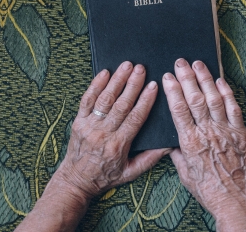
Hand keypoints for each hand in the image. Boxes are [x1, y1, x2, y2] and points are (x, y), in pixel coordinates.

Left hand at [57, 61, 170, 199]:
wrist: (76, 180)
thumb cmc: (105, 176)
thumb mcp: (131, 172)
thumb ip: (150, 158)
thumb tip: (169, 145)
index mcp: (118, 145)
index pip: (135, 118)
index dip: (145, 100)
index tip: (153, 86)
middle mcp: (103, 133)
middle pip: (121, 104)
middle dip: (132, 84)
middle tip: (141, 69)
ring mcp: (89, 126)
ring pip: (104, 99)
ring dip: (116, 80)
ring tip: (126, 65)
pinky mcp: (78, 121)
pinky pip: (86, 100)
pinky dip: (95, 85)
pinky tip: (104, 73)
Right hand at [162, 59, 245, 231]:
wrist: (235, 200)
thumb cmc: (208, 189)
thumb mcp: (185, 173)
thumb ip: (177, 153)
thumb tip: (171, 139)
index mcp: (190, 142)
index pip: (179, 109)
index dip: (173, 90)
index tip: (168, 77)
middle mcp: (208, 132)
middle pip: (195, 98)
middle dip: (187, 77)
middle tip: (181, 62)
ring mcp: (226, 131)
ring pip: (214, 98)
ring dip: (206, 79)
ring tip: (199, 64)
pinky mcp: (241, 133)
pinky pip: (234, 108)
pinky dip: (227, 93)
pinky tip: (220, 81)